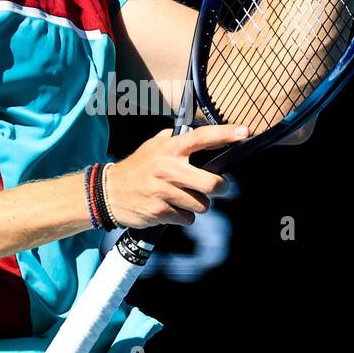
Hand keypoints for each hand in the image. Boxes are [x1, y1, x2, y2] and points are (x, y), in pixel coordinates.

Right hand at [106, 123, 247, 228]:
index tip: (244, 133)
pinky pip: (187, 219)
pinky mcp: (159, 211)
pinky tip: (171, 209)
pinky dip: (183, 217)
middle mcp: (167, 167)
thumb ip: (177, 141)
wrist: (109, 193)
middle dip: (220, 189)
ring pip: (201, 205)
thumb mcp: (154, 146)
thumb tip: (207, 137)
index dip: (225, 134)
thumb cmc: (138, 168)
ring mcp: (163, 191)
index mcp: (170, 148)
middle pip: (211, 183)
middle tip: (217, 188)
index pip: (202, 137)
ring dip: (197, 205)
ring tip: (182, 198)